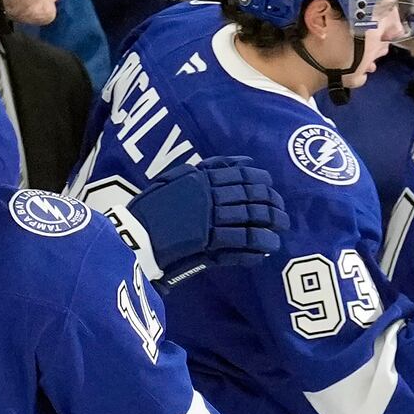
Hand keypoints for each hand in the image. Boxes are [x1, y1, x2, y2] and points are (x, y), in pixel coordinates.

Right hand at [125, 156, 287, 283]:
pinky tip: (266, 251)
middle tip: (282, 213)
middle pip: (252, 196)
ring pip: (252, 219)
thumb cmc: (148, 210)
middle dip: (272, 204)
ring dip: (270, 225)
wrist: (131, 237)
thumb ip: (204, 169)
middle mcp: (209, 196)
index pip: (241, 174)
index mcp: (200, 178)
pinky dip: (257, 247)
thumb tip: (238, 162)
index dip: (261, 180)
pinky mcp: (207, 243)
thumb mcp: (172, 179)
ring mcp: (209, 220)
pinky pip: (241, 243)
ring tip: (279, 231)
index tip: (271, 187)